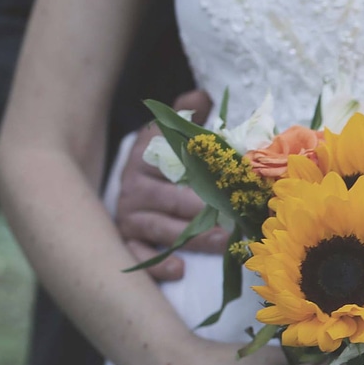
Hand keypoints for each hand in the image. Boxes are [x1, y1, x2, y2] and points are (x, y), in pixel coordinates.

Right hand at [115, 89, 228, 281]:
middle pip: (173, 198)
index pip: (175, 162)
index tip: (231, 178)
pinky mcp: (126, 240)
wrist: (129, 187)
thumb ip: (188, 116)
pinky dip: (158, 266)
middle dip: (206, 209)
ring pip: (163, 227)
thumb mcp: (171, 136)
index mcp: (147, 155)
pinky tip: (181, 270)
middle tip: (237, 218)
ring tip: (222, 241)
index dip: (203, 170)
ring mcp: (129, 215)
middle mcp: (134, 185)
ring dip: (194, 237)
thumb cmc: (164, 164)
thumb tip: (202, 93)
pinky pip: (139, 255)